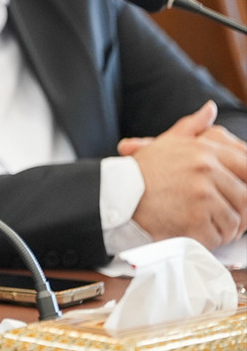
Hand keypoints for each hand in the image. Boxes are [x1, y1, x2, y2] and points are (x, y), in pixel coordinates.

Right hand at [119, 101, 246, 248]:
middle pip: (244, 196)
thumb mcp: (167, 143)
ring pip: (234, 220)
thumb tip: (210, 108)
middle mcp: (205, 169)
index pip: (245, 166)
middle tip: (227, 217)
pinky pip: (218, 237)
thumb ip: (192, 127)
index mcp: (203, 151)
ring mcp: (200, 195)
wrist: (115, 196)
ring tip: (210, 227)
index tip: (238, 194)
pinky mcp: (194, 219)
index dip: (245, 184)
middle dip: (239, 211)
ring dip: (226, 229)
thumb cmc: (140, 172)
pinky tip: (198, 235)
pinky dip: (211, 241)